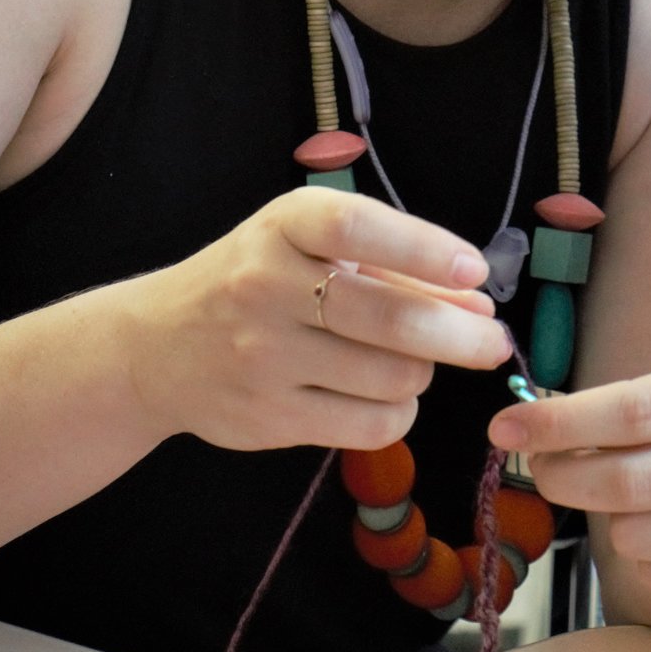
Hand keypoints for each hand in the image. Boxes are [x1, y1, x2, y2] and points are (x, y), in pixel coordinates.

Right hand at [114, 188, 506, 453]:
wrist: (156, 346)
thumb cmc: (256, 282)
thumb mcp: (309, 248)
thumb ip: (394, 268)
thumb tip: (479, 305)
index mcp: (282, 227)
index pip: (357, 228)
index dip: (424, 249)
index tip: (474, 271)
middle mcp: (266, 287)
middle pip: (389, 318)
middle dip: (462, 335)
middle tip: (494, 343)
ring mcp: (263, 357)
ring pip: (391, 377)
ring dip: (423, 373)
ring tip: (414, 362)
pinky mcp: (267, 418)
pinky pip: (370, 425)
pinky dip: (399, 412)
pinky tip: (388, 396)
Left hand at [489, 347, 650, 605]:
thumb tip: (555, 424)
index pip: (636, 410)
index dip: (561, 423)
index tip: (507, 427)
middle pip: (628, 480)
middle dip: (563, 475)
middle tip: (542, 466)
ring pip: (638, 535)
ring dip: (609, 515)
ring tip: (627, 492)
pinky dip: (649, 550)